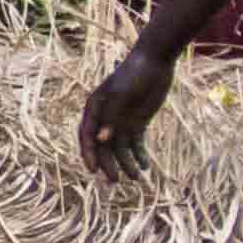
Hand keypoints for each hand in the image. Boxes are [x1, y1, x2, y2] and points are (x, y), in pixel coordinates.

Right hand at [77, 42, 175, 174]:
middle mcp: (105, 117)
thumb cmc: (135, 74)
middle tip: (115, 180)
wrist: (155, 62)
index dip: (89, 153)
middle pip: (103, 146)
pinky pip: (136, 144)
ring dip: (126, 163)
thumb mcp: (122, 95)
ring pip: (120, 148)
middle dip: (108, 164)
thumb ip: (112, 117)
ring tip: (136, 177)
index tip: (93, 170)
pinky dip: (139, 155)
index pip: (87, 135)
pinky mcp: (137, 123)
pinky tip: (145, 166)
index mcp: (95, 108)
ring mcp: (121, 121)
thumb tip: (102, 140)